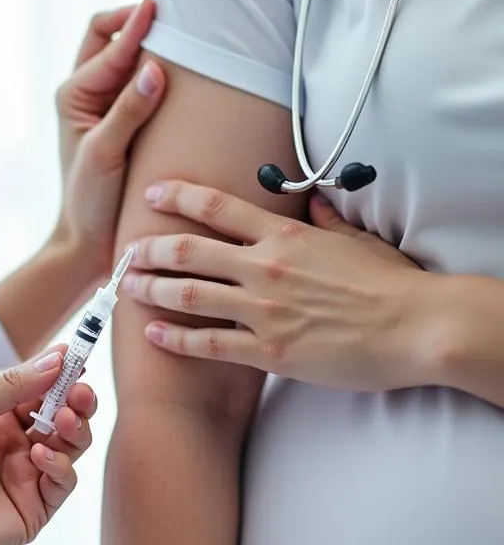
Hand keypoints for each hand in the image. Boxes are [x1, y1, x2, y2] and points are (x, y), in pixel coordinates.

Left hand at [0, 347, 97, 544]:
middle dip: (76, 399)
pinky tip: (39, 456)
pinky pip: (63, 481)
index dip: (58, 372)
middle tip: (81, 391)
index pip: (37, 388)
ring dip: (75, 427)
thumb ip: (9, 384)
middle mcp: (13, 444)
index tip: (77, 357)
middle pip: (61, 414)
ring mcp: (26, 476)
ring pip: (71, 445)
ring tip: (64, 419)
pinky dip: (60, 464)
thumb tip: (57, 358)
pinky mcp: (34, 508)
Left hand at [52, 0, 165, 278]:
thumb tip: (153, 68)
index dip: (135, 23)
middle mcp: (88, 94)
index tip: (161, 4)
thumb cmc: (88, 201)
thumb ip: (127, 111)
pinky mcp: (125, 122)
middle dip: (137, 21)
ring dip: (150, 44)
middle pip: (111, 37)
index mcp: (75, 94)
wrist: (88, 242)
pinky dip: (160, 71)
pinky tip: (186, 72)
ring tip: (184, 34)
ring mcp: (107, 106)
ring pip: (129, 58)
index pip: (108, 42)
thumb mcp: (105, 154)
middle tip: (176, 10)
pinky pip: (143, 85)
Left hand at [122, 181, 426, 390]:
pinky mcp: (269, 350)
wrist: (417, 327)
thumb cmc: (391, 284)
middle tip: (126, 250)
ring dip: (152, 289)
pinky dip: (176, 339)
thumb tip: (309, 201)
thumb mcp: (356, 238)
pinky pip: (209, 344)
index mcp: (284, 236)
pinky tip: (153, 334)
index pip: (217, 207)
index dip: (177, 197)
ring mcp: (264, 310)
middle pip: (189, 250)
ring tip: (127, 288)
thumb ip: (324, 218)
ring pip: (190, 294)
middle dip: (149, 249)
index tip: (152, 194)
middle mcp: (265, 268)